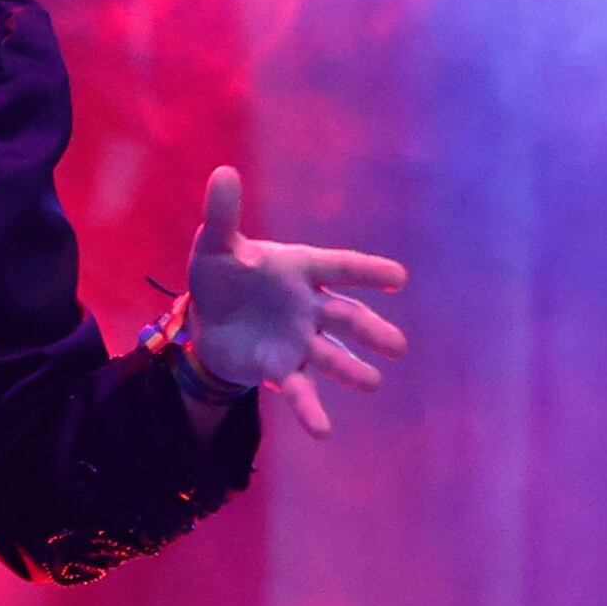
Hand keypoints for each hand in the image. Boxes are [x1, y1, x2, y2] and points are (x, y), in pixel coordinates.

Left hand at [177, 166, 407, 436]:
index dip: (367, 272)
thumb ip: (223, 213)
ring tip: (373, 382)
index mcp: (300, 268)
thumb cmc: (223, 275)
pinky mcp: (281, 368)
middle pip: (345, 317)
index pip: (339, 267)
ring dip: (350, 369)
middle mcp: (309, 306)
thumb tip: (222, 171)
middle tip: (397, 346)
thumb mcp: (216, 245)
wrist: (208, 319)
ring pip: (330, 355)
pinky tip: (323, 433)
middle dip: (370, 330)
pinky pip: (299, 391)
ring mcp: (300, 340)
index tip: (398, 277)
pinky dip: (311, 411)